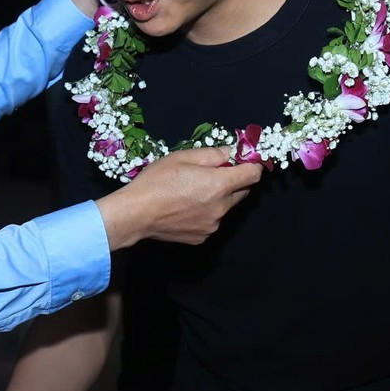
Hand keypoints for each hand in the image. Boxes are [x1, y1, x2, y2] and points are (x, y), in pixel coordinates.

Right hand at [97, 148, 261, 248]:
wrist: (136, 214)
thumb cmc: (157, 181)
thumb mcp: (182, 157)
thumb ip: (212, 154)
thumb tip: (230, 152)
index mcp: (220, 185)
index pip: (253, 175)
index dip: (251, 165)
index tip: (243, 161)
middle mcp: (221, 207)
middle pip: (242, 192)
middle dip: (234, 181)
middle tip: (212, 174)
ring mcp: (213, 225)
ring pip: (226, 207)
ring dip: (219, 198)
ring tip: (193, 193)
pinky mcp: (202, 237)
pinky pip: (212, 221)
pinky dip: (206, 213)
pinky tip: (186, 208)